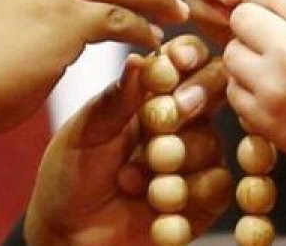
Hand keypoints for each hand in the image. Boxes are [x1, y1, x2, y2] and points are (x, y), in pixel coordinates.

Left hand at [24, 35, 230, 245]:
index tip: (176, 63)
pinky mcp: (204, 198)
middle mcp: (180, 120)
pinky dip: (185, 195)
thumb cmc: (71, 172)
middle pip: (213, 92)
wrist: (69, 231)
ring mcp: (195, 157)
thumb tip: (140, 59)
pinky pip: (217, 185)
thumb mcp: (87, 130)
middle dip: (187, 105)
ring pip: (211, 143)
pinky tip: (153, 204)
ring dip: (172, 161)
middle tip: (158, 125)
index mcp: (151, 92)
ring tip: (130, 179)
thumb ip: (119, 98)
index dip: (188, 56)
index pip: (185, 59)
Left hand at [225, 0, 285, 224]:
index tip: (276, 13)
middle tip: (270, 41)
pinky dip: (248, 90)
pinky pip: (234, 89)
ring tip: (275, 70)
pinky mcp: (265, 119)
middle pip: (243, 17)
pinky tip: (275, 96)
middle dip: (253, 25)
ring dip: (247, 57)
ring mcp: (276, 86)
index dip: (270, 0)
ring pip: (232, 52)